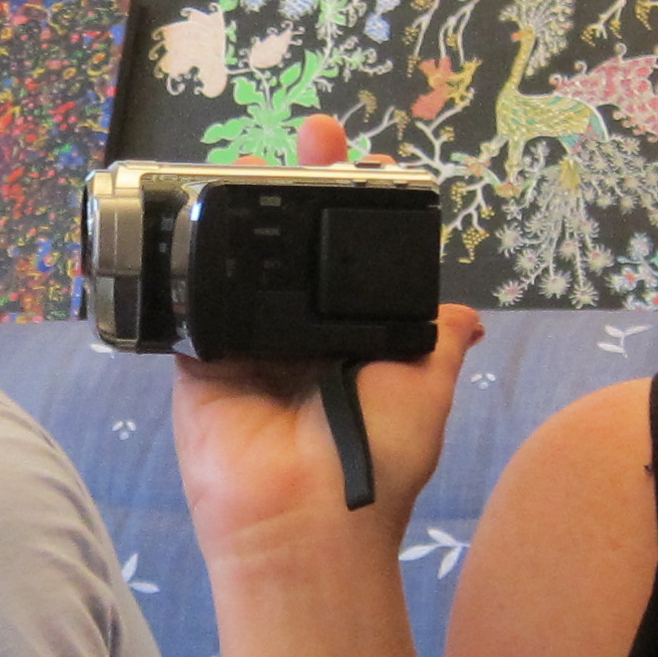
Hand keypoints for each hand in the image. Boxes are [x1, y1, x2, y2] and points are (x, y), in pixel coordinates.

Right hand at [166, 114, 483, 554]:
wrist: (304, 522)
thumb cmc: (376, 459)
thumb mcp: (425, 391)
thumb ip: (439, 344)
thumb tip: (470, 316)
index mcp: (353, 336)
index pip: (351, 258)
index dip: (356, 207)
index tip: (364, 160)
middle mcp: (301, 333)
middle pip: (292, 246)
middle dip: (296, 187)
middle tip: (309, 134)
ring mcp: (248, 342)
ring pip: (240, 264)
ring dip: (241, 211)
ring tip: (246, 159)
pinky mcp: (202, 357)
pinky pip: (191, 302)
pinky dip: (187, 262)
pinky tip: (191, 212)